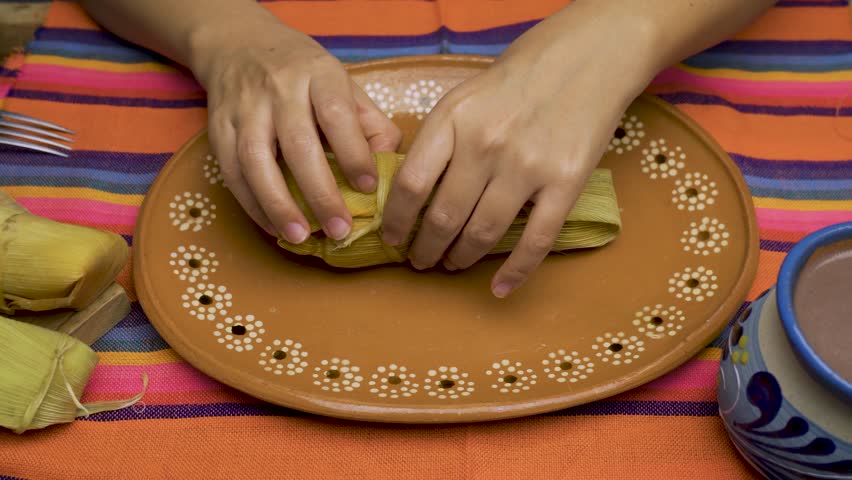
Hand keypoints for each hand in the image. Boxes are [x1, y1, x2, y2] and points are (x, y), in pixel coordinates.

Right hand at [190, 15, 400, 241]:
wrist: (240, 43)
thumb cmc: (304, 75)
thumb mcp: (343, 84)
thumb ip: (370, 124)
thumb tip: (389, 169)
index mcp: (319, 75)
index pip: (337, 115)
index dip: (354, 153)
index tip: (368, 187)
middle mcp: (279, 88)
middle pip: (298, 144)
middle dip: (320, 192)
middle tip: (339, 229)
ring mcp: (245, 107)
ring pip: (256, 160)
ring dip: (279, 205)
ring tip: (301, 237)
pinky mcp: (218, 127)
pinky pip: (231, 172)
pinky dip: (252, 204)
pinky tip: (274, 227)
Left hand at [380, 2, 656, 297]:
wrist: (590, 56)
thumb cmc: (521, 75)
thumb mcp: (466, 96)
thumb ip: (440, 140)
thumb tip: (412, 192)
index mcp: (454, 119)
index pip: (411, 184)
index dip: (396, 221)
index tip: (392, 237)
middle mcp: (487, 144)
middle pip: (443, 217)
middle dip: (425, 248)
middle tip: (420, 260)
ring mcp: (528, 166)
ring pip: (483, 232)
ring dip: (460, 257)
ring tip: (451, 264)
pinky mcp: (566, 182)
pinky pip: (535, 240)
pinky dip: (515, 271)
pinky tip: (499, 287)